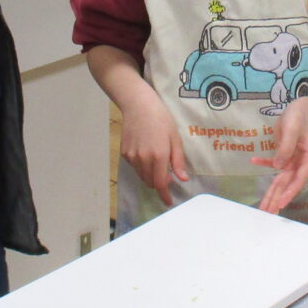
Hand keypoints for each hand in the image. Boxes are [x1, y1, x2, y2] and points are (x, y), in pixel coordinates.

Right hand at [121, 90, 188, 208]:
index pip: (161, 183)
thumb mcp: (175, 138)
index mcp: (158, 156)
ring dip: (151, 176)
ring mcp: (132, 157)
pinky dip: (142, 167)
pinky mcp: (124, 153)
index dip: (164, 195)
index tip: (168, 202)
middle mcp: (143, 159)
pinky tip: (147, 154)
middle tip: (168, 174)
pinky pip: (135, 167)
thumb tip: (183, 179)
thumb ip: (178, 161)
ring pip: (142, 176)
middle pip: (151, 182)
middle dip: (159, 183)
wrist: (138, 105)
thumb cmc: (161, 119)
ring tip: (157, 162)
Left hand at [252, 95, 307, 212]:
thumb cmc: (298, 118)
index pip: (299, 179)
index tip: (281, 204)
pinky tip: (254, 160)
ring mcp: (293, 161)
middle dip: (278, 198)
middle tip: (268, 213)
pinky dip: (263, 163)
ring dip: (271, 192)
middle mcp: (301, 163)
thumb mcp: (291, 129)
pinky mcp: (285, 156)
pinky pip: (273, 164)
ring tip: (263, 207)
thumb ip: (285, 148)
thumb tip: (277, 167)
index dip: (290, 192)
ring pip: (280, 180)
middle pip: (288, 184)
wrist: (299, 109)